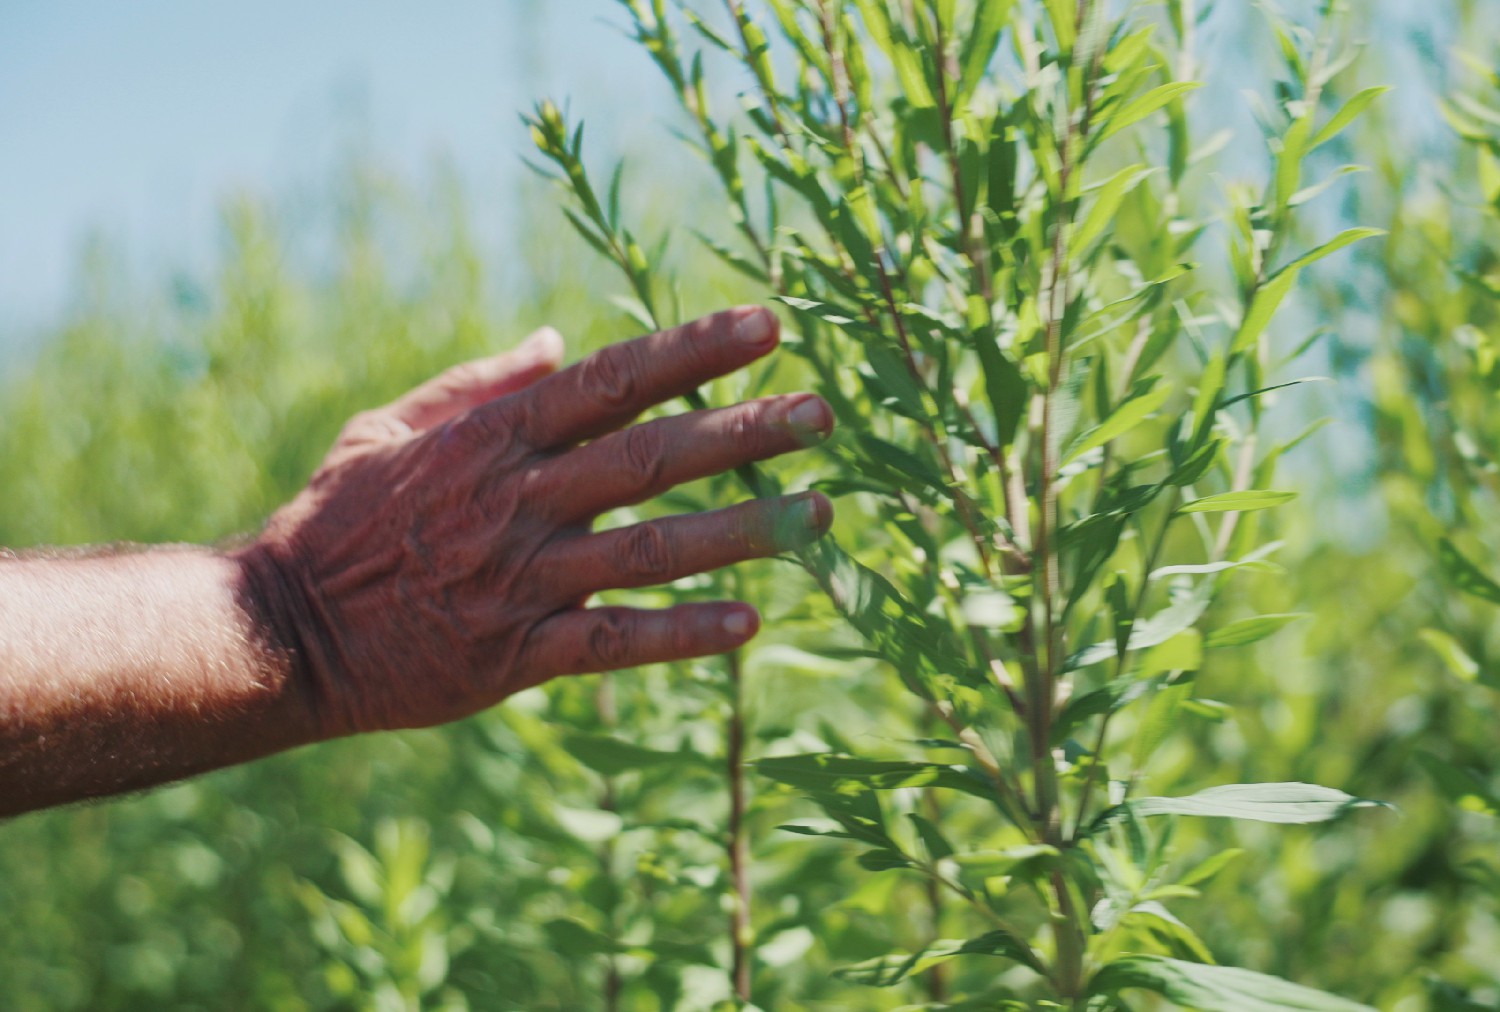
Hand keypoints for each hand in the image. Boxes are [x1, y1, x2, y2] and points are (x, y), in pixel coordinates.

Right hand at [236, 306, 832, 737]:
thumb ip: (479, 384)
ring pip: (652, 549)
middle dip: (743, 432)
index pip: (614, 379)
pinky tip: (748, 623)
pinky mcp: (517, 655)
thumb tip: (555, 338)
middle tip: (822, 413)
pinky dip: (681, 633)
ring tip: (821, 514)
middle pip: (652, 456)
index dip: (694, 349)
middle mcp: (520, 502)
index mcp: (494, 439)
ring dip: (742, 531)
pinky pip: (614, 641)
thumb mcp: (389, 428)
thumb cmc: (339, 522)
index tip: (768, 324)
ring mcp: (523, 580)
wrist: (282, 633)